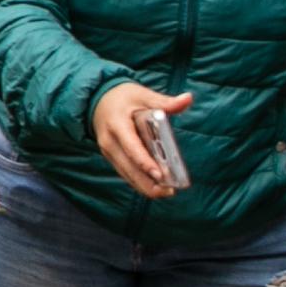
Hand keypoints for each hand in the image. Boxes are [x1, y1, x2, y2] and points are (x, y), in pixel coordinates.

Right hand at [92, 81, 194, 198]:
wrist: (98, 100)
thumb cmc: (123, 97)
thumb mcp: (143, 95)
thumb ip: (165, 102)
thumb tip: (187, 98)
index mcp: (117, 124)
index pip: (131, 147)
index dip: (145, 162)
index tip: (160, 175)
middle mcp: (110, 142)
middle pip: (129, 167)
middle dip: (148, 182)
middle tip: (170, 190)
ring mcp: (109, 152)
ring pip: (127, 175)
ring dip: (145, 186)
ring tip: (167, 191)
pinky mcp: (112, 158)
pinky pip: (126, 173)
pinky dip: (140, 182)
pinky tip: (157, 188)